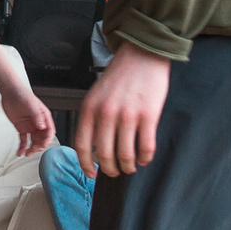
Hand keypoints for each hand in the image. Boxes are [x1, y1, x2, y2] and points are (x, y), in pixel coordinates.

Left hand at [3, 85, 54, 157]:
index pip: (49, 131)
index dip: (47, 140)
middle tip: (32, 151)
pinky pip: (23, 140)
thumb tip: (42, 127)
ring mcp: (30, 126)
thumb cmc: (22, 95)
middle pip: (42, 139)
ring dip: (31, 148)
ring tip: (26, 153)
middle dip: (38, 146)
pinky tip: (20, 152)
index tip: (42, 146)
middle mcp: (38, 123)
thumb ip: (37, 116)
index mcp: (44, 117)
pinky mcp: (22, 128)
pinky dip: (22, 147)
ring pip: (34, 141)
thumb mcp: (31, 105)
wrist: (9, 92)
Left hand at [75, 41, 169, 176]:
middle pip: (104, 155)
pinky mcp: (148, 116)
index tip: (91, 174)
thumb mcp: (96, 95)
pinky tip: (144, 158)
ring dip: (128, 167)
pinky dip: (145, 158)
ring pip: (125, 155)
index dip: (86, 165)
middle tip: (115, 172)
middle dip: (110, 170)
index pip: (82, 146)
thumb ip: (92, 118)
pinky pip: (146, 147)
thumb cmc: (119, 76)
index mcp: (90, 109)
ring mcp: (128, 116)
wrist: (142, 55)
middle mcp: (106, 114)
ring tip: (131, 167)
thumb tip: (93, 148)